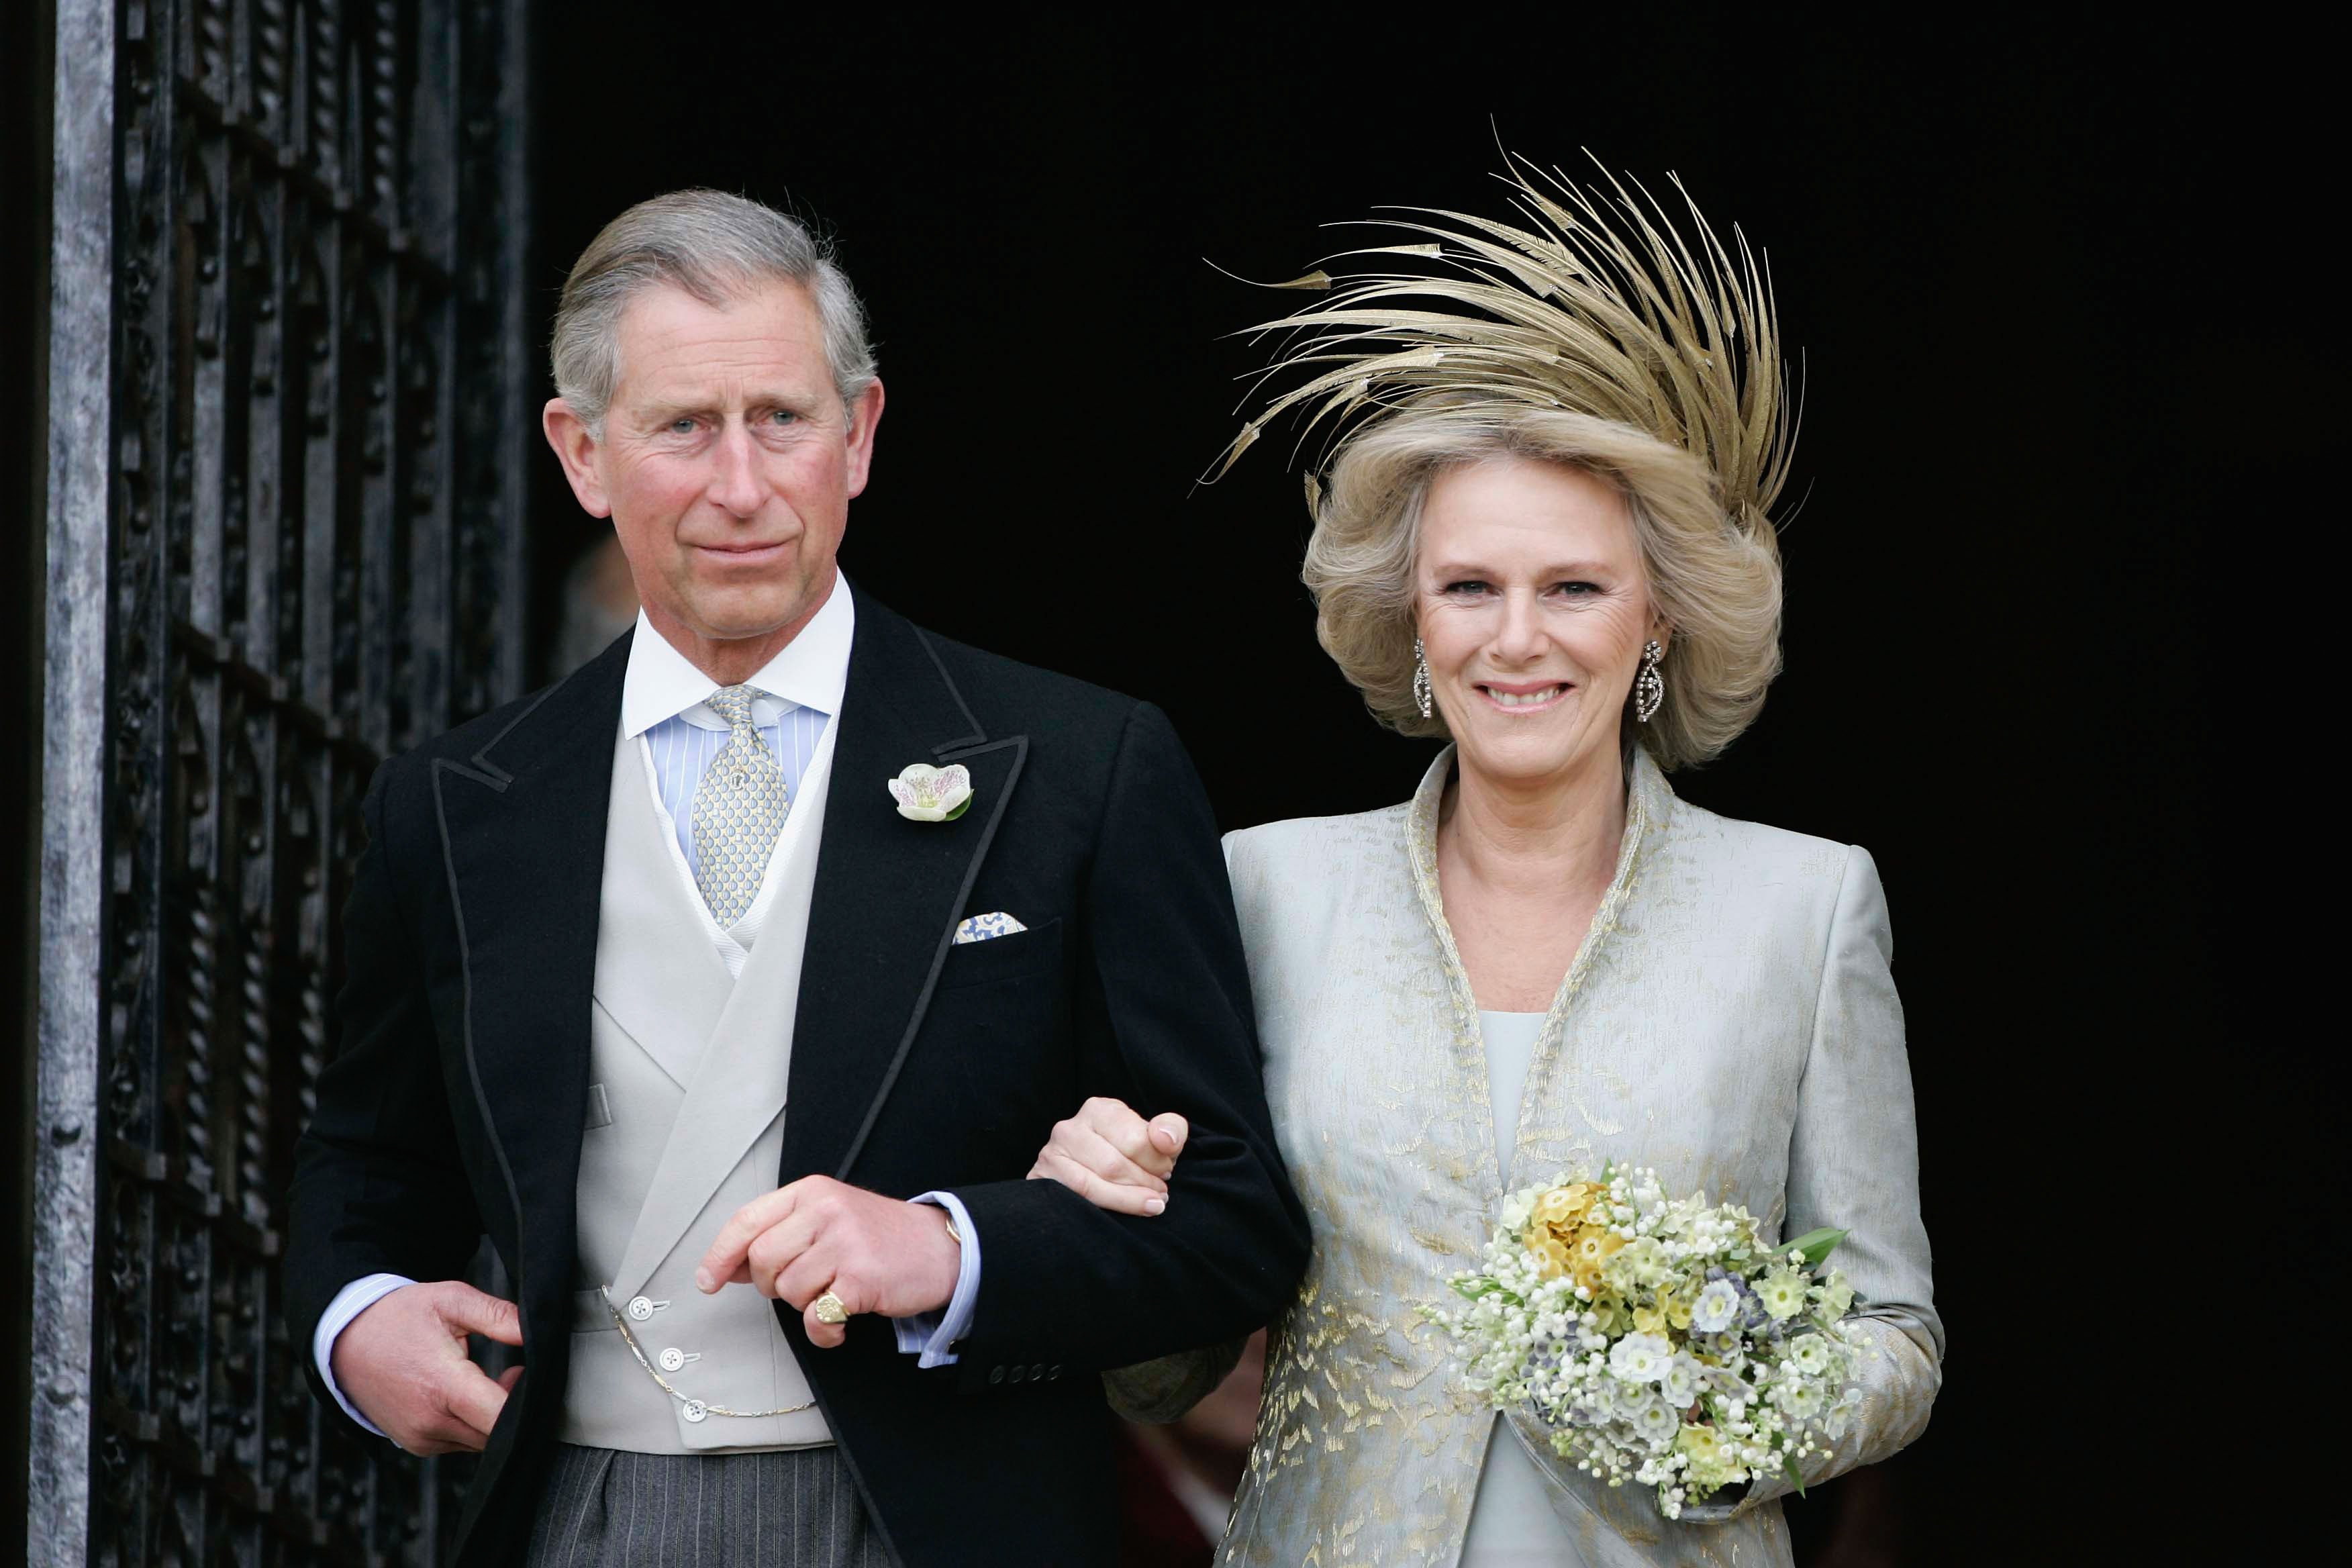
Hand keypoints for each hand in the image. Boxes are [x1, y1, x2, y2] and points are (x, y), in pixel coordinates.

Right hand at [330, 1281, 525, 1454]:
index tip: (530, 1375)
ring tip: (485, 1379)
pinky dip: (471, 1424)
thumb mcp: (451, 1300)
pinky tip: (465, 1395)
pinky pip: (459, 1442)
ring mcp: (421, 1438)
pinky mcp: (416, 1445)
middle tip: (513, 1372)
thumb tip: (535, 1330)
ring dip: (491, 1416)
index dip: (526, 1400)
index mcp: (442, 1386)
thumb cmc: (398, 1317)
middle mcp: (430, 1422)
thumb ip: (498, 1315)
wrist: (344, 1340)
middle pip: (496, 1432)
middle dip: (513, 1407)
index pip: (501, 1415)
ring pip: (480, 1440)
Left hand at [694, 1176, 960, 1348]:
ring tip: (831, 1296)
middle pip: (763, 1260)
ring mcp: (844, 1243)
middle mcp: (825, 1211)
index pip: (747, 1220)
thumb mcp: (829, 1219)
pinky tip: (839, 1324)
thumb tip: (731, 1266)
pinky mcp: (861, 1277)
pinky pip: (817, 1317)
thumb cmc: (880, 1236)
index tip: (708, 1280)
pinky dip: (823, 1332)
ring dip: (804, 1306)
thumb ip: (782, 1235)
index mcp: (811, 1192)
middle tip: (803, 1286)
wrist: (940, 1247)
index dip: (720, 1255)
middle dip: (773, 1285)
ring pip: (788, 1290)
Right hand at [1027, 1096, 1187, 1216]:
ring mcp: (1051, 1154)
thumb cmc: (1131, 1154)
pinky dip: (1105, 1208)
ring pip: (1092, 1185)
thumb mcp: (1156, 1137)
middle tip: (1160, 1194)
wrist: (1092, 1173)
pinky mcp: (1042, 1179)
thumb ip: (1171, 1130)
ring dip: (1127, 1200)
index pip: (1135, 1139)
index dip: (1156, 1162)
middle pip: (1114, 1165)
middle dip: (1143, 1184)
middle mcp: (1070, 1128)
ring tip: (1151, 1205)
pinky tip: (1123, 1213)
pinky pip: (1074, 1198)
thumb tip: (1165, 1139)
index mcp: (1099, 1110)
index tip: (1166, 1172)